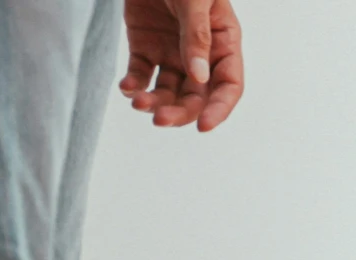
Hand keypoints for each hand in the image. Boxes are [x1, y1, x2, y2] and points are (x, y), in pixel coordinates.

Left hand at [120, 0, 242, 131]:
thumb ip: (197, 36)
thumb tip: (198, 78)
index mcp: (222, 41)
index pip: (228, 85)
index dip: (219, 109)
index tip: (202, 126)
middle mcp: (199, 53)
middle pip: (195, 96)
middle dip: (179, 111)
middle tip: (160, 119)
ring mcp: (171, 52)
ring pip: (167, 91)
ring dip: (154, 102)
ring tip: (138, 102)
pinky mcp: (144, 47)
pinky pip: (141, 75)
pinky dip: (133, 86)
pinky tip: (127, 87)